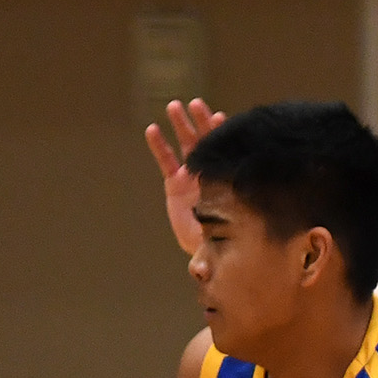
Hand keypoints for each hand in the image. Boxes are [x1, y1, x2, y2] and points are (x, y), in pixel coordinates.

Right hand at [144, 98, 226, 256]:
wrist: (209, 246)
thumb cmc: (222, 244)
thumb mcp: (218, 248)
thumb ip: (208, 255)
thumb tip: (197, 273)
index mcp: (226, 184)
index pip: (225, 157)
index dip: (223, 138)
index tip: (222, 120)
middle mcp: (211, 176)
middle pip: (207, 144)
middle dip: (201, 123)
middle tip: (196, 104)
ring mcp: (192, 177)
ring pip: (187, 146)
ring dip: (182, 125)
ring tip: (175, 107)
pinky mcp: (175, 182)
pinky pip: (166, 159)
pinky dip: (159, 145)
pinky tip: (152, 130)